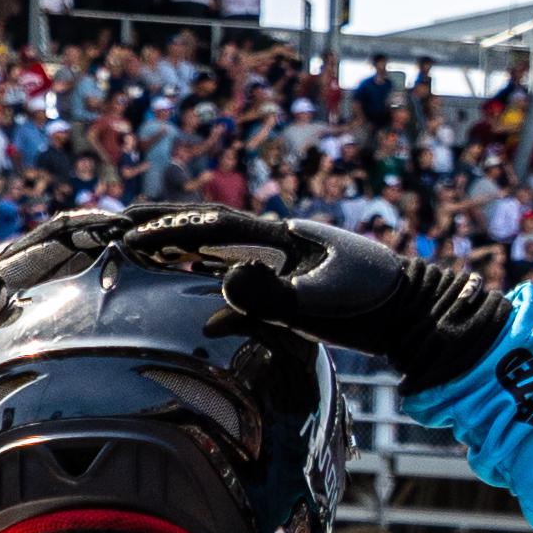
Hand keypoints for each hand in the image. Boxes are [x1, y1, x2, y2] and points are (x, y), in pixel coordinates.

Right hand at [128, 205, 507, 387]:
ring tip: (142, 243)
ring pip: (222, 245)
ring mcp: (287, 261)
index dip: (168, 228)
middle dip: (165, 222)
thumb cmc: (372, 304)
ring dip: (181, 241)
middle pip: (211, 226)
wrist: (413, 311)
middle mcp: (281, 242)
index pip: (214, 226)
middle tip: (119, 221)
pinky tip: (189, 279)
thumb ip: (274, 293)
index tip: (127, 231)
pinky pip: (237, 270)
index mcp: (284, 237)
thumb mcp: (322, 300)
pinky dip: (206, 267)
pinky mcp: (292, 283)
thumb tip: (226, 277)